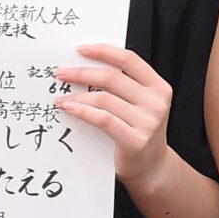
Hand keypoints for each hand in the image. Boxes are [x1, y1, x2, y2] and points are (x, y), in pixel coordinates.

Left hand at [53, 44, 175, 185]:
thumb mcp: (140, 105)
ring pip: (104, 99)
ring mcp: (148, 122)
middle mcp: (156, 102)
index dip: (104, 51)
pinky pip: (102, 119)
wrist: (152, 167)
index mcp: (159, 88)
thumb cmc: (139, 132)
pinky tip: (69, 109)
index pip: (130, 60)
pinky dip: (82, 112)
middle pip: (113, 78)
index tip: (81, 49)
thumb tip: (85, 67)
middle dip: (82, 73)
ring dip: (76, 97)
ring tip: (60, 98)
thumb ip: (124, 87)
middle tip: (61, 73)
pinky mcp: (135, 140)